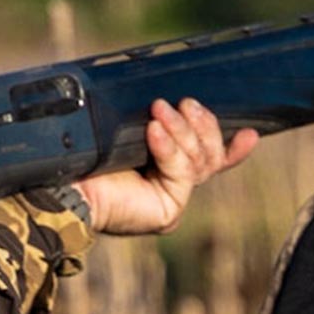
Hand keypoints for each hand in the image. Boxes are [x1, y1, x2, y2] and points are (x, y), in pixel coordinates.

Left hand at [79, 98, 256, 236]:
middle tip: (184, 104)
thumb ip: (159, 121)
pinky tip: (153, 133)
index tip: (251, 133)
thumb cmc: (84, 152)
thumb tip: (180, 101)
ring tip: (158, 112)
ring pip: (200, 162)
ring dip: (183, 131)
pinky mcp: (167, 212)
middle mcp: (169, 188)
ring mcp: (170, 202)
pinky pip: (182, 173)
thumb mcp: (129, 127)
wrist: (61, 182)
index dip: (232, 148)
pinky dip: (169, 149)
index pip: (206, 158)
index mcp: (161, 168)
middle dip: (202, 126)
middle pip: (210, 155)